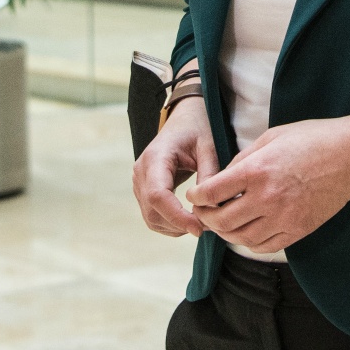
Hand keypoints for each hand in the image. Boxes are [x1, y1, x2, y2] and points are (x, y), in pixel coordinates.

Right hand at [132, 94, 216, 236]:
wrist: (184, 121)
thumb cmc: (198, 130)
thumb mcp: (209, 147)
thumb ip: (209, 175)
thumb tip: (210, 208)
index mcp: (156, 157)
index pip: (157, 195)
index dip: (177, 216)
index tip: (199, 228)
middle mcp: (141, 171)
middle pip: (152, 211)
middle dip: (179, 225)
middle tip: (208, 227)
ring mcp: (138, 182)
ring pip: (151, 218)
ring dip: (175, 228)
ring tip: (202, 224)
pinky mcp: (143, 190)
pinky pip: (152, 216)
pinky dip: (170, 224)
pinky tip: (190, 220)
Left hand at [185, 118, 349, 255]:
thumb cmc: (312, 139)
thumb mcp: (271, 137)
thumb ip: (243, 159)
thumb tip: (222, 178)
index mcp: (257, 171)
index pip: (212, 192)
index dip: (197, 197)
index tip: (195, 196)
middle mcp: (267, 198)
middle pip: (222, 220)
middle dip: (206, 218)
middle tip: (203, 213)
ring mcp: (284, 218)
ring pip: (241, 238)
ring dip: (226, 234)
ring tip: (222, 225)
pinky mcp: (299, 230)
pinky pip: (265, 247)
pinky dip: (250, 244)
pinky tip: (246, 233)